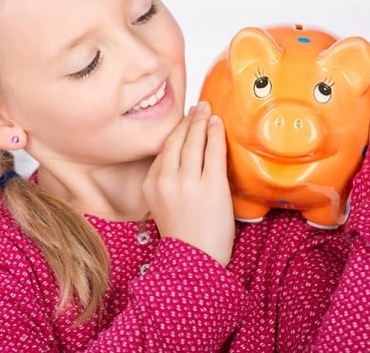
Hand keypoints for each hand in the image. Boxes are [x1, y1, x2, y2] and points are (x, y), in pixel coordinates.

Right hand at [142, 101, 234, 266]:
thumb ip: (165, 181)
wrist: (196, 263)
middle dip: (188, 120)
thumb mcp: (161, 205)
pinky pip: (214, 152)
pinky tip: (218, 124)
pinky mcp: (211, 186)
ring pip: (194, 142)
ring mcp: (188, 182)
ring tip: (208, 110)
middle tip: (198, 107)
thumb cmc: (183, 235)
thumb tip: (180, 156)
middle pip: (177, 141)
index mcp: (151, 184)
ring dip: (201, 121)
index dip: (175, 131)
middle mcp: (166, 180)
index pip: (164, 150)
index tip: (184, 121)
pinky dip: (216, 134)